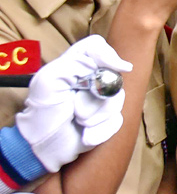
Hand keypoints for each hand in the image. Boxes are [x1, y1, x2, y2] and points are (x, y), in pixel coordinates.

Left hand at [15, 36, 132, 171]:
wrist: (41, 147)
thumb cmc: (41, 113)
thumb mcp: (49, 81)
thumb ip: (75, 64)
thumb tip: (112, 65)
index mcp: (73, 66)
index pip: (98, 46)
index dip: (110, 56)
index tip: (118, 69)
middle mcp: (90, 79)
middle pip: (114, 77)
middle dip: (98, 98)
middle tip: (78, 109)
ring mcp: (100, 99)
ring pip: (118, 101)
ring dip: (98, 116)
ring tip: (79, 122)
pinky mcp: (107, 119)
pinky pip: (117, 121)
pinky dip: (102, 131)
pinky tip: (87, 136)